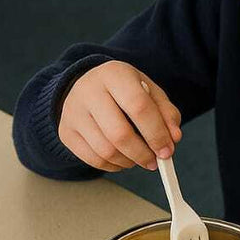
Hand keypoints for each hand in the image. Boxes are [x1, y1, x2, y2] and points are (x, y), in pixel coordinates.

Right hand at [58, 61, 181, 171]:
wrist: (86, 86)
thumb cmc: (123, 90)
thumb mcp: (149, 91)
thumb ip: (166, 113)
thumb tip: (174, 138)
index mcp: (115, 74)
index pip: (139, 107)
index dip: (156, 133)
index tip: (167, 151)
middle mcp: (89, 90)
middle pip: (119, 133)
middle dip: (142, 153)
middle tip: (155, 161)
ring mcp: (73, 112)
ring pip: (105, 150)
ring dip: (129, 162)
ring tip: (140, 158)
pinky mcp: (66, 132)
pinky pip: (93, 159)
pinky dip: (113, 166)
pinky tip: (123, 160)